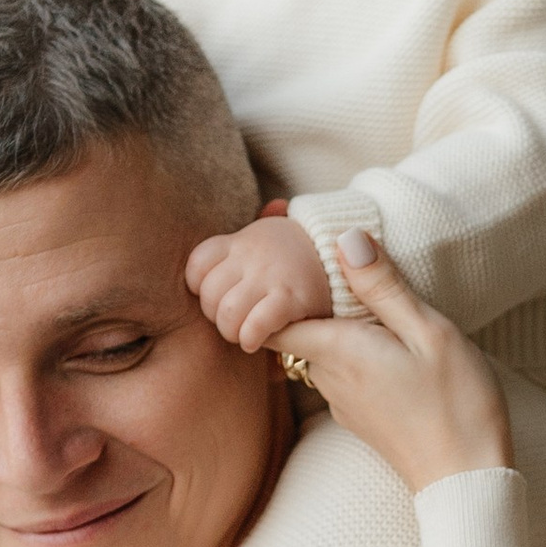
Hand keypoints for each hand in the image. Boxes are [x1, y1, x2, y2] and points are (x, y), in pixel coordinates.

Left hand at [185, 204, 333, 355]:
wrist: (349, 259)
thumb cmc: (307, 256)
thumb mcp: (277, 234)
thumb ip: (258, 233)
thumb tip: (273, 205)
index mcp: (242, 240)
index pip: (197, 264)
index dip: (199, 288)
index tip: (219, 297)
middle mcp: (252, 255)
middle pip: (208, 292)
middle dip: (215, 316)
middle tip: (234, 321)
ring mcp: (270, 275)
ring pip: (226, 312)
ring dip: (231, 331)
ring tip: (245, 333)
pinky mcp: (290, 298)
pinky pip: (254, 324)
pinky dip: (250, 338)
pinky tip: (256, 341)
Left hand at [266, 233, 513, 491]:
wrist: (466, 480)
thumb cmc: (456, 404)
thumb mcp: (430, 332)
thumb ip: (384, 287)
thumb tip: (345, 238)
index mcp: (338, 350)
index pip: (271, 319)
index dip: (270, 292)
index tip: (293, 267)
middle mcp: (328, 378)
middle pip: (298, 329)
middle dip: (310, 301)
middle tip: (346, 274)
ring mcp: (342, 401)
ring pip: (322, 350)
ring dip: (338, 327)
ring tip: (376, 306)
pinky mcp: (359, 417)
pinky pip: (342, 372)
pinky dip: (354, 352)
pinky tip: (390, 348)